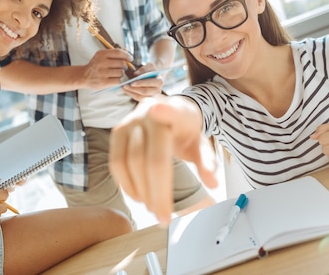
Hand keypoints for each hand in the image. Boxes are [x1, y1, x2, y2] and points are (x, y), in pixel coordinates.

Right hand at [83, 49, 133, 88]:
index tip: (130, 58)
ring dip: (121, 74)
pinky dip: (118, 80)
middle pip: (121, 63)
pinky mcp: (103, 82)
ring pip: (121, 72)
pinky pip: (118, 80)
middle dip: (125, 66)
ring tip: (116, 74)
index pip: (118, 52)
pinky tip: (114, 79)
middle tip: (122, 68)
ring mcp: (102, 73)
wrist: (83, 76)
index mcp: (101, 54)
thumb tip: (127, 51)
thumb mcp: (101, 56)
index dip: (127, 55)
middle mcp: (101, 62)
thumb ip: (113, 53)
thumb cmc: (95, 66)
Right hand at [109, 96, 217, 225]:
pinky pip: (116, 162)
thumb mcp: (200, 142)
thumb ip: (207, 161)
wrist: (168, 112)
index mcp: (175, 111)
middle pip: (148, 157)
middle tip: (163, 217)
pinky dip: (126, 184)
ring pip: (128, 162)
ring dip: (139, 191)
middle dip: (155, 192)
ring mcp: (130, 122)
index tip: (157, 110)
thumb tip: (213, 183)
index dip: (164, 111)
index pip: (170, 111)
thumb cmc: (185, 129)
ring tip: (152, 208)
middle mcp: (148, 113)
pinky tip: (138, 196)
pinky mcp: (117, 132)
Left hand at [122, 63, 164, 100]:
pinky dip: (130, 94)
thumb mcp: (149, 65)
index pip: (150, 83)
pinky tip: (125, 90)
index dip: (141, 83)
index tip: (132, 82)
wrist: (152, 76)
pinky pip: (138, 98)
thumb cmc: (150, 70)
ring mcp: (152, 96)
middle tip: (125, 85)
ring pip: (140, 96)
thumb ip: (143, 68)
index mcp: (159, 82)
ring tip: (123, 87)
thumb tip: (136, 74)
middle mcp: (157, 91)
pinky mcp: (147, 99)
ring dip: (131, 92)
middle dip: (134, 88)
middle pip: (145, 91)